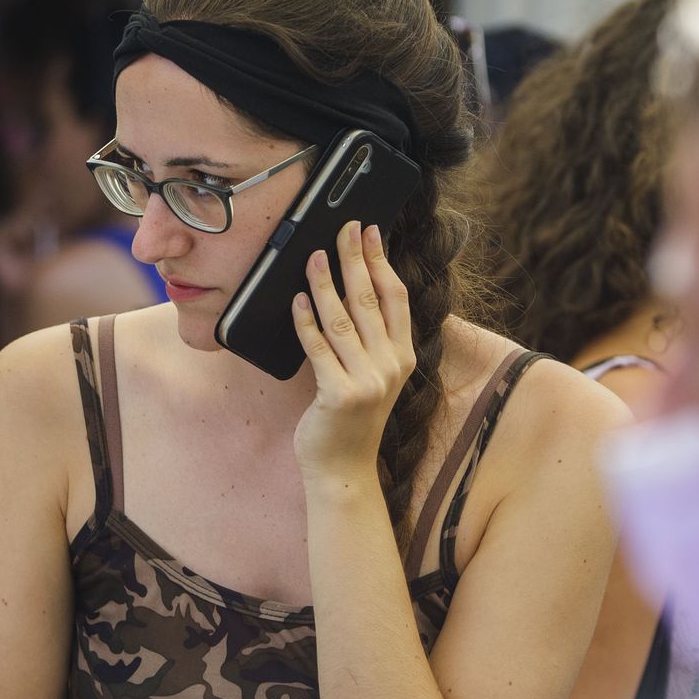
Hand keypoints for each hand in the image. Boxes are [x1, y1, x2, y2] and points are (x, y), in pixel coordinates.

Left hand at [292, 221, 415, 478]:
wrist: (342, 469)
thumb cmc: (350, 420)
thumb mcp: (372, 376)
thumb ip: (368, 340)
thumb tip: (346, 289)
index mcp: (402, 356)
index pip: (395, 298)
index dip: (382, 261)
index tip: (370, 232)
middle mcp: (390, 365)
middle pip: (369, 299)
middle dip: (355, 259)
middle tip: (343, 228)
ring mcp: (367, 380)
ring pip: (342, 319)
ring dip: (325, 283)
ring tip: (313, 256)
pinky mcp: (339, 394)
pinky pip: (318, 347)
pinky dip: (305, 321)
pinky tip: (296, 300)